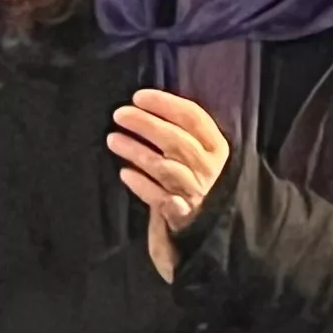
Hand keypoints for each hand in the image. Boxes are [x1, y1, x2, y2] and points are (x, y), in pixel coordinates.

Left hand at [111, 90, 235, 286]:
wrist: (220, 236)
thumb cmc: (204, 187)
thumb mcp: (204, 159)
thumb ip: (185, 138)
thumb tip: (148, 111)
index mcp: (219, 149)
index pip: (194, 119)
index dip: (166, 104)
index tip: (139, 96)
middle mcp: (211, 169)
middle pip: (176, 140)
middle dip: (146, 124)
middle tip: (120, 114)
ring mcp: (197, 193)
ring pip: (165, 167)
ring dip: (137, 151)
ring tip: (113, 139)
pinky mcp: (183, 217)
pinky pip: (160, 198)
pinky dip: (142, 185)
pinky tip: (125, 173)